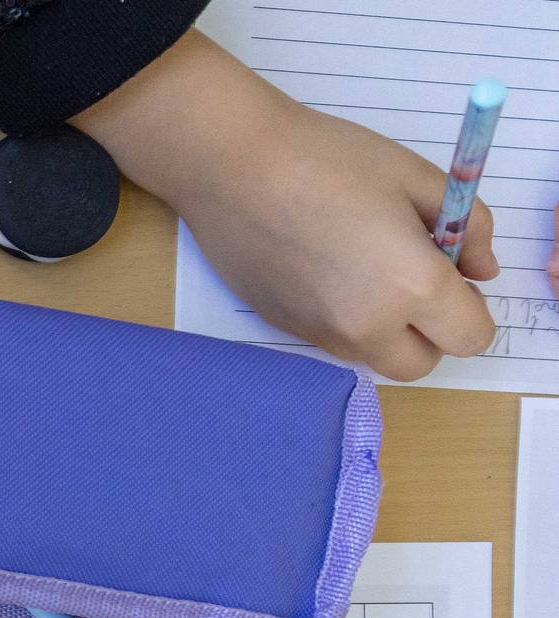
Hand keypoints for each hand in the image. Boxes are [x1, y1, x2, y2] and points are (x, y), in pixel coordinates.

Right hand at [77, 31, 495, 380]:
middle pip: (423, 363)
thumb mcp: (417, 177)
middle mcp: (367, 325)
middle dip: (429, 330)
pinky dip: (342, 317)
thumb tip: (482, 270)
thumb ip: (470, 226)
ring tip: (360, 267)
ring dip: (385, 328)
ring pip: (375, 355)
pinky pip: (333, 339)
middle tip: (412, 278)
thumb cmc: (328, 159)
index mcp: (412, 286)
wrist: (230, 165)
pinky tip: (319, 264)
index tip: (453, 273)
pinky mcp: (283, 327)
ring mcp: (320, 333)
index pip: (472, 337)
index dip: (472, 306)